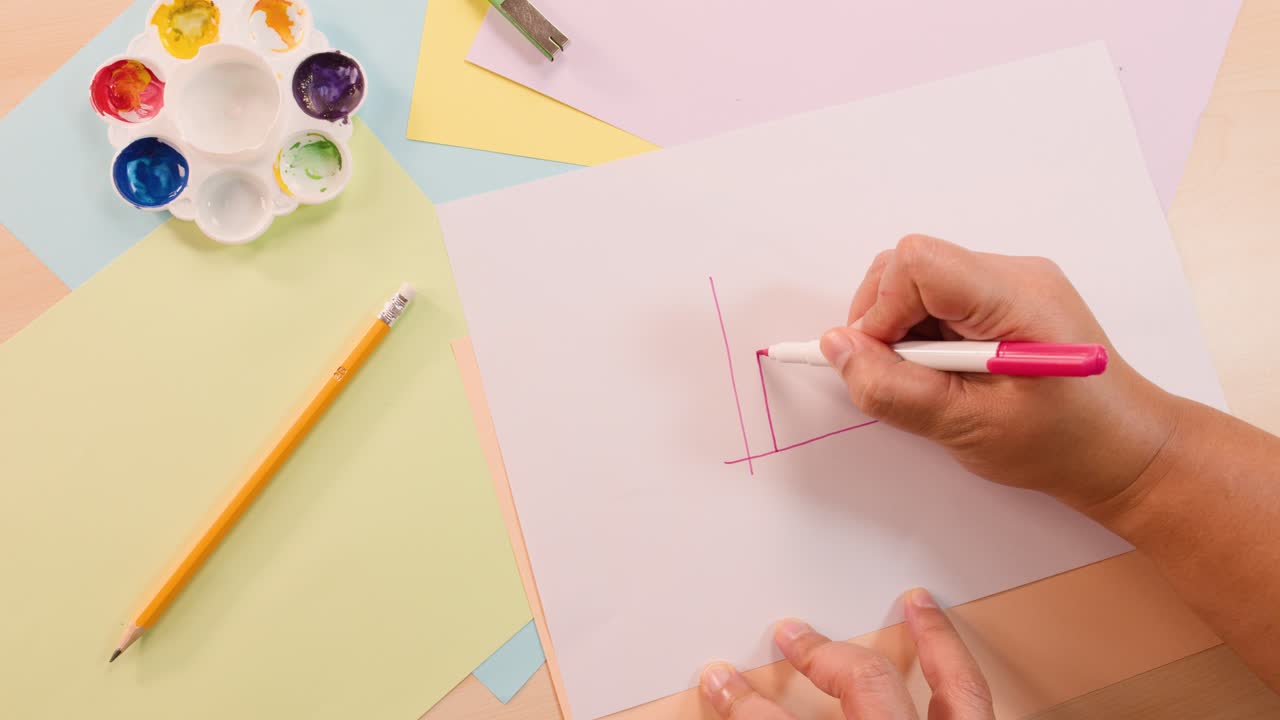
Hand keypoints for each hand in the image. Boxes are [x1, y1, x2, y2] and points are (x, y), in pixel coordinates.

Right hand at [699, 589, 992, 718]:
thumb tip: (740, 698)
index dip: (745, 705)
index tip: (720, 682)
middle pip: (867, 686)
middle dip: (825, 657)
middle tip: (792, 633)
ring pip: (956, 691)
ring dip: (935, 644)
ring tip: (920, 605)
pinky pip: (977, 704)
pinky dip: (961, 675)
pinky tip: (952, 662)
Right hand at [819, 234, 1181, 510]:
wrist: (1126, 452)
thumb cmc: (1062, 445)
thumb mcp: (967, 428)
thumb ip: (894, 388)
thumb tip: (836, 348)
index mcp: (1014, 297)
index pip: (918, 263)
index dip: (880, 309)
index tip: (878, 361)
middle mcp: (1014, 274)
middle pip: (911, 265)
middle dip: (882, 318)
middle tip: (896, 376)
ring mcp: (1013, 282)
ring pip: (919, 281)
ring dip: (902, 329)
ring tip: (929, 381)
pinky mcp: (1007, 299)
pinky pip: (941, 297)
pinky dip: (924, 333)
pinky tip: (946, 373)